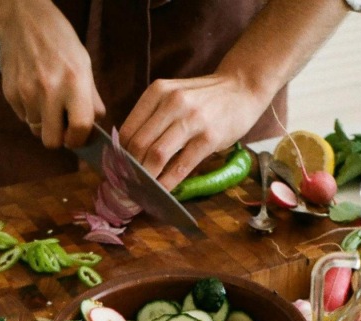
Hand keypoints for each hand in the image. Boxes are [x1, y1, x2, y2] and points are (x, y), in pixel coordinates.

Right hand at [0, 1, 104, 147]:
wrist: (23, 20)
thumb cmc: (60, 43)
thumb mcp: (84, 65)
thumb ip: (91, 99)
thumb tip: (93, 129)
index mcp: (75, 82)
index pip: (80, 128)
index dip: (79, 139)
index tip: (78, 137)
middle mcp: (50, 90)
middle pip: (52, 141)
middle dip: (58, 138)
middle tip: (62, 126)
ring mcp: (26, 92)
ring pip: (36, 130)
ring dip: (43, 122)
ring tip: (47, 100)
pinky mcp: (10, 93)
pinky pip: (23, 117)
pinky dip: (30, 111)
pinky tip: (33, 90)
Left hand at [118, 74, 265, 189]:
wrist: (243, 87)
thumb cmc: (205, 97)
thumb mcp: (174, 95)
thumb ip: (153, 116)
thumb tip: (128, 152)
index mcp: (158, 92)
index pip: (127, 130)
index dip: (118, 155)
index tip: (117, 171)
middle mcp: (172, 103)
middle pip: (138, 144)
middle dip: (129, 170)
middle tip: (126, 186)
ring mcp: (192, 120)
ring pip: (156, 155)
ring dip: (146, 178)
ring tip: (141, 191)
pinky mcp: (209, 137)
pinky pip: (181, 166)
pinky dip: (168, 182)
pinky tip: (162, 191)